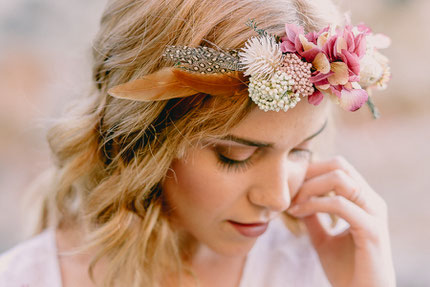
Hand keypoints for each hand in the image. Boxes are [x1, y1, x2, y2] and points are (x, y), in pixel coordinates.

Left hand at [287, 156, 395, 286]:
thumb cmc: (347, 270)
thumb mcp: (323, 238)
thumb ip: (313, 217)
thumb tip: (297, 199)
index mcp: (363, 200)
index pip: (337, 167)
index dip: (310, 170)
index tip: (289, 186)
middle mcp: (372, 201)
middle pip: (339, 165)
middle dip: (309, 173)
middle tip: (288, 190)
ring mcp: (374, 213)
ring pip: (340, 179)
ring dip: (309, 187)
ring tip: (292, 203)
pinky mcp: (372, 230)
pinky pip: (340, 204)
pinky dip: (314, 204)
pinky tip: (297, 212)